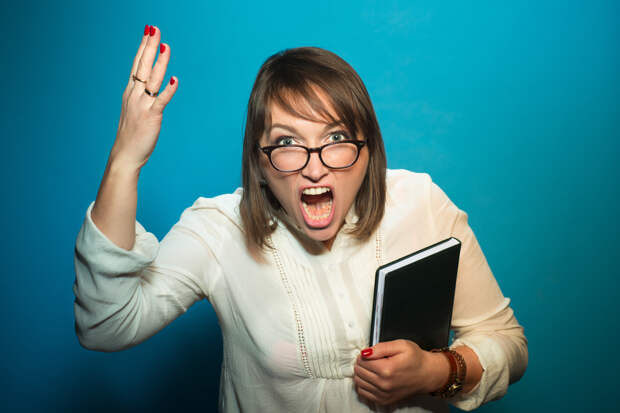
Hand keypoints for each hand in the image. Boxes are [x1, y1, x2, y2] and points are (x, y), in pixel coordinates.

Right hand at [110, 25, 177, 169]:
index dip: (143, 47)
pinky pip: (161, 100)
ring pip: (152, 79)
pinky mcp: (151, 116)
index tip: (148, 31)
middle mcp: (135, 95)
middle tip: (155, 28)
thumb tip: (151, 84)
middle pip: (142, 65)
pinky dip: (168, 89)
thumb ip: (141, 95)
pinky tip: (174, 79)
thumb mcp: (134, 109)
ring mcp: (142, 105)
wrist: (125, 154)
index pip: (136, 64)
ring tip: (166, 46)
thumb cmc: (132, 133)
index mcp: (130, 92)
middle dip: (149, 46)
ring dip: (160, 61)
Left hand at [353, 339, 446, 406]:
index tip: (370, 353)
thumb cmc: (416, 359)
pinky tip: (370, 378)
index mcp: (387, 369)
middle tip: (370, 359)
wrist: (427, 374)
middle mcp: (384, 384)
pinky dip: (363, 384)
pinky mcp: (384, 400)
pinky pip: (363, 393)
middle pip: (359, 371)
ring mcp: (383, 394)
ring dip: (360, 373)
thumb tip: (365, 352)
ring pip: (358, 382)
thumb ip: (381, 347)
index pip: (362, 360)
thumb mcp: (401, 345)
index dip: (364, 354)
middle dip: (361, 363)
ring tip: (370, 367)